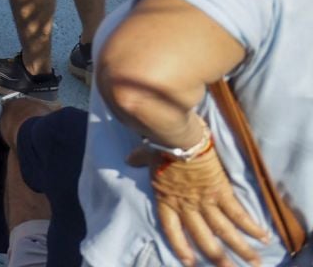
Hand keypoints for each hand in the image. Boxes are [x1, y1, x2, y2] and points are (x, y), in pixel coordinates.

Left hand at [128, 142, 266, 266]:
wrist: (178, 139)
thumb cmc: (161, 146)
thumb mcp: (148, 157)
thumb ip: (140, 161)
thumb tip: (130, 159)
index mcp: (167, 200)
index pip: (173, 231)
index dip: (181, 248)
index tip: (190, 263)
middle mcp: (187, 207)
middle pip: (204, 239)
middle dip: (219, 258)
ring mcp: (206, 201)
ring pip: (225, 231)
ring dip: (241, 249)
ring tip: (255, 263)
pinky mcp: (222, 192)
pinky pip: (238, 214)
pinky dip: (251, 226)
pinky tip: (263, 237)